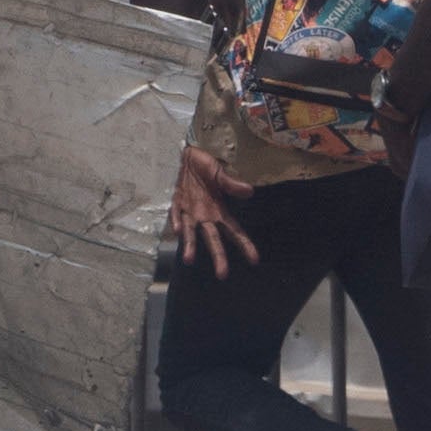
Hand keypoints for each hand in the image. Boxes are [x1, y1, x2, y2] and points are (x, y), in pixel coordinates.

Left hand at [167, 142, 261, 278]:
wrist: (188, 155)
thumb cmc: (207, 167)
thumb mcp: (220, 174)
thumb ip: (232, 184)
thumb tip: (250, 191)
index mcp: (219, 211)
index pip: (234, 231)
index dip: (244, 245)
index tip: (254, 260)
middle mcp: (205, 216)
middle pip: (213, 239)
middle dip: (218, 256)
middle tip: (222, 275)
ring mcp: (189, 211)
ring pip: (190, 232)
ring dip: (190, 245)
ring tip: (189, 260)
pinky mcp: (176, 202)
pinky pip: (176, 214)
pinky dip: (177, 221)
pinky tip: (178, 230)